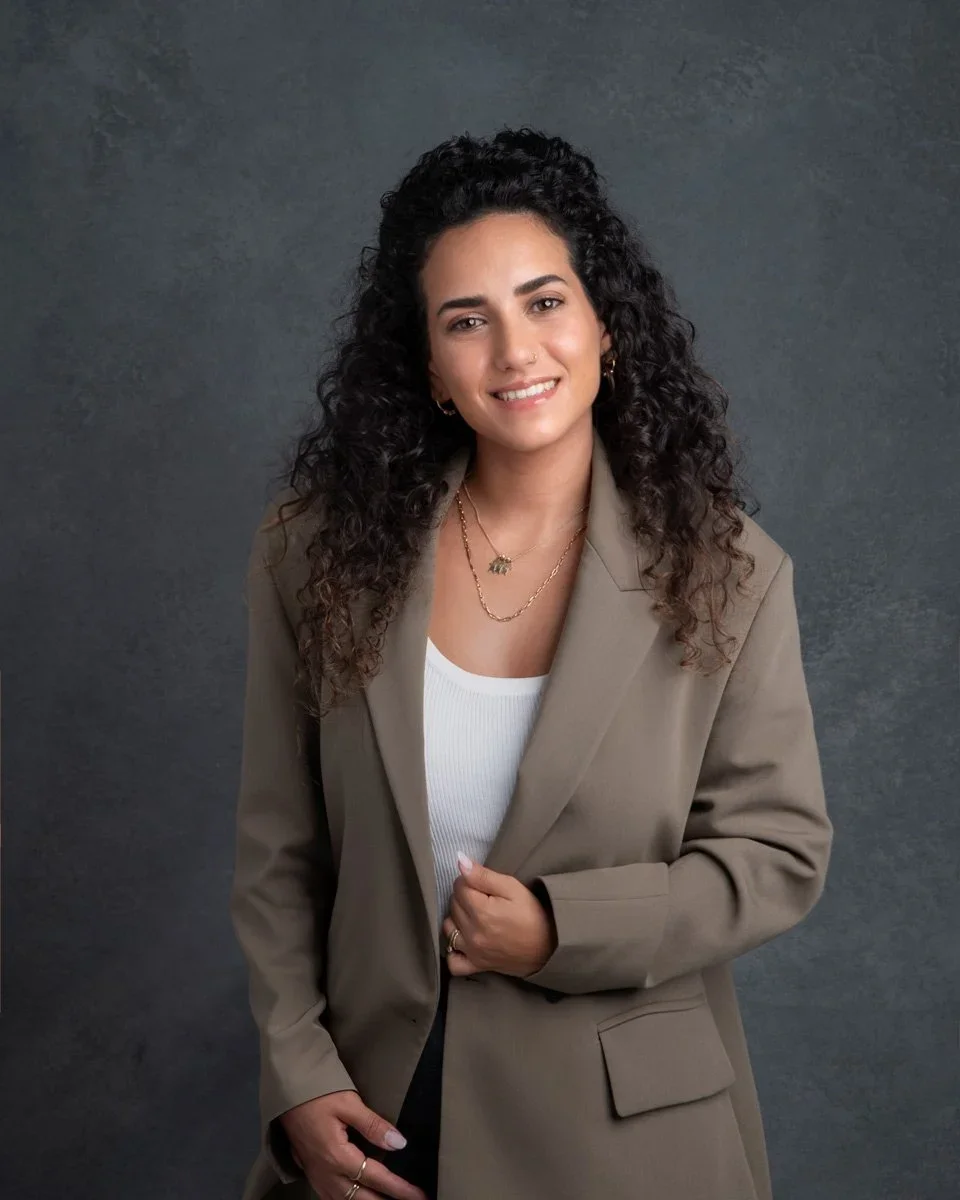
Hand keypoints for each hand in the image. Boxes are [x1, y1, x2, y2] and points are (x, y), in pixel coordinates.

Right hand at [279, 1090, 427, 1199]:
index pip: (376, 1178)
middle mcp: (327, 1174)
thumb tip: (400, 1143)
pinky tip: (358, 1197)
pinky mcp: (311, 1173)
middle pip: (362, 1198)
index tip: (419, 1195)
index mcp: (338, 1157)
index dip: (399, 1188)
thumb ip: (373, 1125)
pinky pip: (332, 1197)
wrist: (286, 1093)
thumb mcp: (348, 1103)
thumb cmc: (318, 1094)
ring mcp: (317, 1176)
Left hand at [441, 855, 557, 978]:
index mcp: (481, 911)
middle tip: (484, 897)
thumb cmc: (533, 914)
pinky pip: (452, 962)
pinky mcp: (477, 966)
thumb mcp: (513, 888)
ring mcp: (472, 952)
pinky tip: (464, 940)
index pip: (458, 886)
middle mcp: (472, 933)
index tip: (483, 884)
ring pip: (448, 928)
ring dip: (457, 918)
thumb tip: (460, 862)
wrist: (549, 947)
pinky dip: (453, 950)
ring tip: (474, 915)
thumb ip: (483, 875)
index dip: (470, 880)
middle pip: (453, 905)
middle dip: (464, 896)